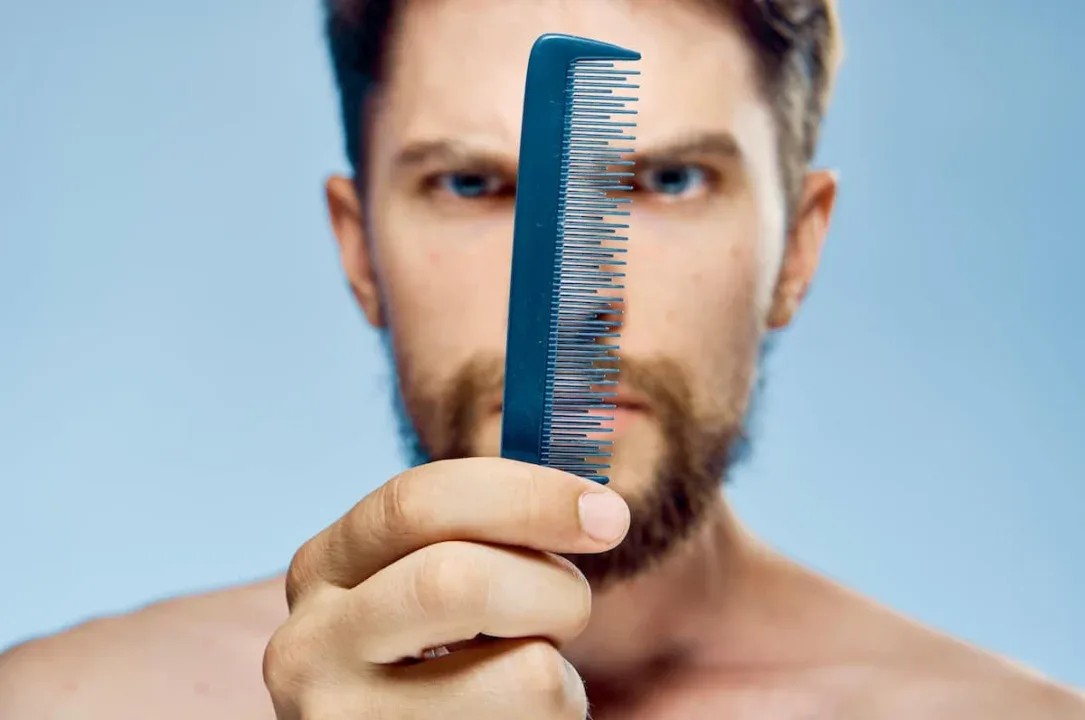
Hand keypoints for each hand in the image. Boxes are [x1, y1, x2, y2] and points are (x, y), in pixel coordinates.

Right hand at [262, 457, 630, 718]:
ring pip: (527, 675)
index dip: (526, 494)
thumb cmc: (426, 659)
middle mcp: (311, 645)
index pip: (416, 502)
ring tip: (524, 689)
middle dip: (552, 587)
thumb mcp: (420, 584)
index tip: (607, 512)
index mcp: (323, 568)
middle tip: (572, 612)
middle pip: (458, 580)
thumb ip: (478, 534)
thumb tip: (597, 508)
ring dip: (561, 678)